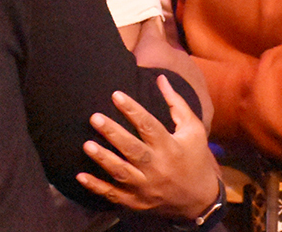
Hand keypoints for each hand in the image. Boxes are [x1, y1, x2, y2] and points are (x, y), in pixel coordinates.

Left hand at [75, 76, 222, 219]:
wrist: (200, 200)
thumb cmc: (195, 158)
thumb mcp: (193, 129)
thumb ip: (176, 103)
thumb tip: (160, 78)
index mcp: (170, 147)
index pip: (149, 126)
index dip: (132, 110)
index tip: (116, 95)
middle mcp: (157, 168)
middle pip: (133, 150)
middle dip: (113, 134)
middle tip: (94, 118)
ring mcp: (146, 188)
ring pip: (121, 173)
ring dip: (103, 159)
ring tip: (86, 144)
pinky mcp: (137, 202)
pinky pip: (114, 195)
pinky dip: (97, 187)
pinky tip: (80, 176)